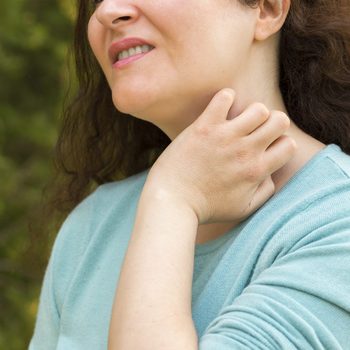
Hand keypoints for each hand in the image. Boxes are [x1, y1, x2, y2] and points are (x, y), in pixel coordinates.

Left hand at [145, 88, 295, 224]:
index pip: (289, 145)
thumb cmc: (206, 208)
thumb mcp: (242, 209)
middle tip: (256, 131)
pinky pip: (224, 98)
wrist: (172, 202)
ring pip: (258, 108)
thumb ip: (265, 192)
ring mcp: (225, 137)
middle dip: (273, 123)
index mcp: (256, 171)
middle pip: (280, 121)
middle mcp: (246, 151)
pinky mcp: (204, 127)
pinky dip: (226, 98)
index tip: (266, 147)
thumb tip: (271, 172)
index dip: (281, 144)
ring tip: (238, 121)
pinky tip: (220, 109)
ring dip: (252, 112)